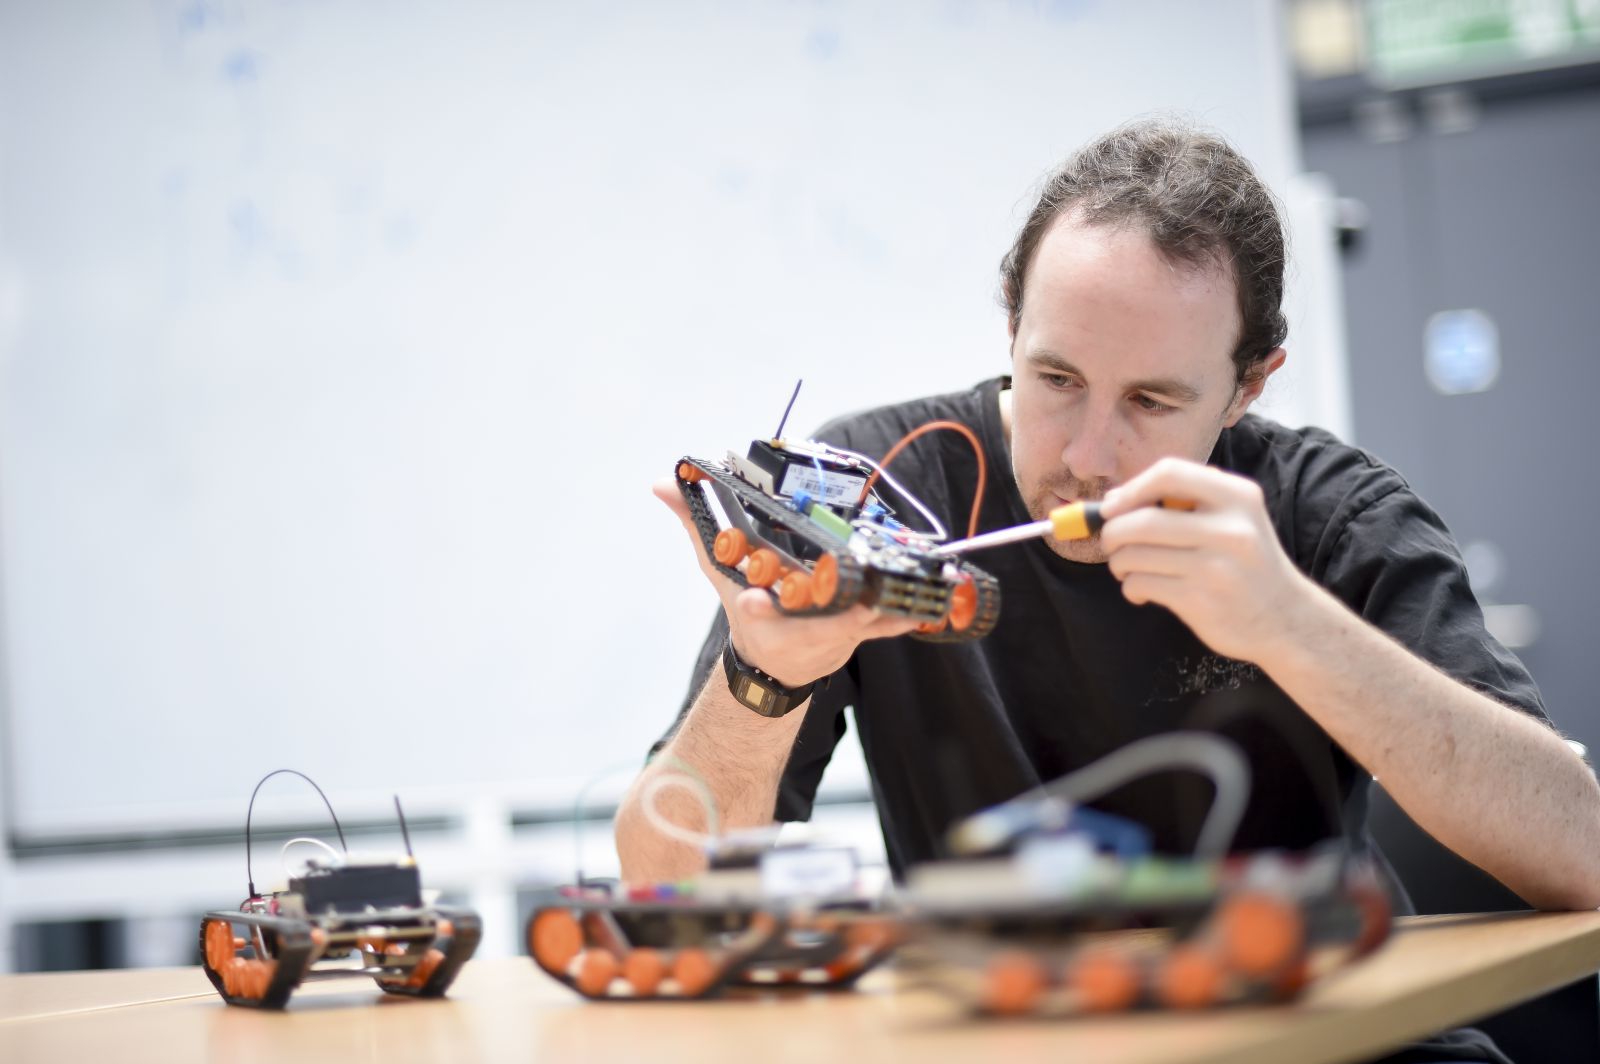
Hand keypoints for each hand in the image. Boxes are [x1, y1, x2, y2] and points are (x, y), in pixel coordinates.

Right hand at [653, 478, 921, 687]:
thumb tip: (663, 482)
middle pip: (818, 620)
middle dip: (841, 612)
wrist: (774, 658)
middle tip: (861, 599)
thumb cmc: (751, 610)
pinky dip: (907, 616)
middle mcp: (796, 628)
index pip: (757, 611)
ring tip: (909, 596)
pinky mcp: (859, 633)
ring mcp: (832, 635)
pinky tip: (929, 605)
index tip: (756, 603)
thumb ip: (696, 526)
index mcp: (762, 613)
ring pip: (861, 624)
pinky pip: (886, 625)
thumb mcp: (719, 571)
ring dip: (885, 612)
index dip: (758, 608)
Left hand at [1097, 457, 1312, 663]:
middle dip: (1112, 532)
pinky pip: (1140, 584)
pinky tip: (1142, 591)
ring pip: (1134, 555)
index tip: (1113, 506)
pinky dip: (1130, 587)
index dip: (1131, 488)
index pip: (1169, 473)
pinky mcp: (1199, 600)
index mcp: (1237, 497)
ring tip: (1127, 568)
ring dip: (1118, 562)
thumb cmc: (1245, 563)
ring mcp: (1214, 567)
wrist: (1284, 618)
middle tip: (1110, 542)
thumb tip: (1113, 500)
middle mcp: (1229, 528)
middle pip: (1142, 519)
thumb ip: (1183, 502)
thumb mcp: (1234, 518)